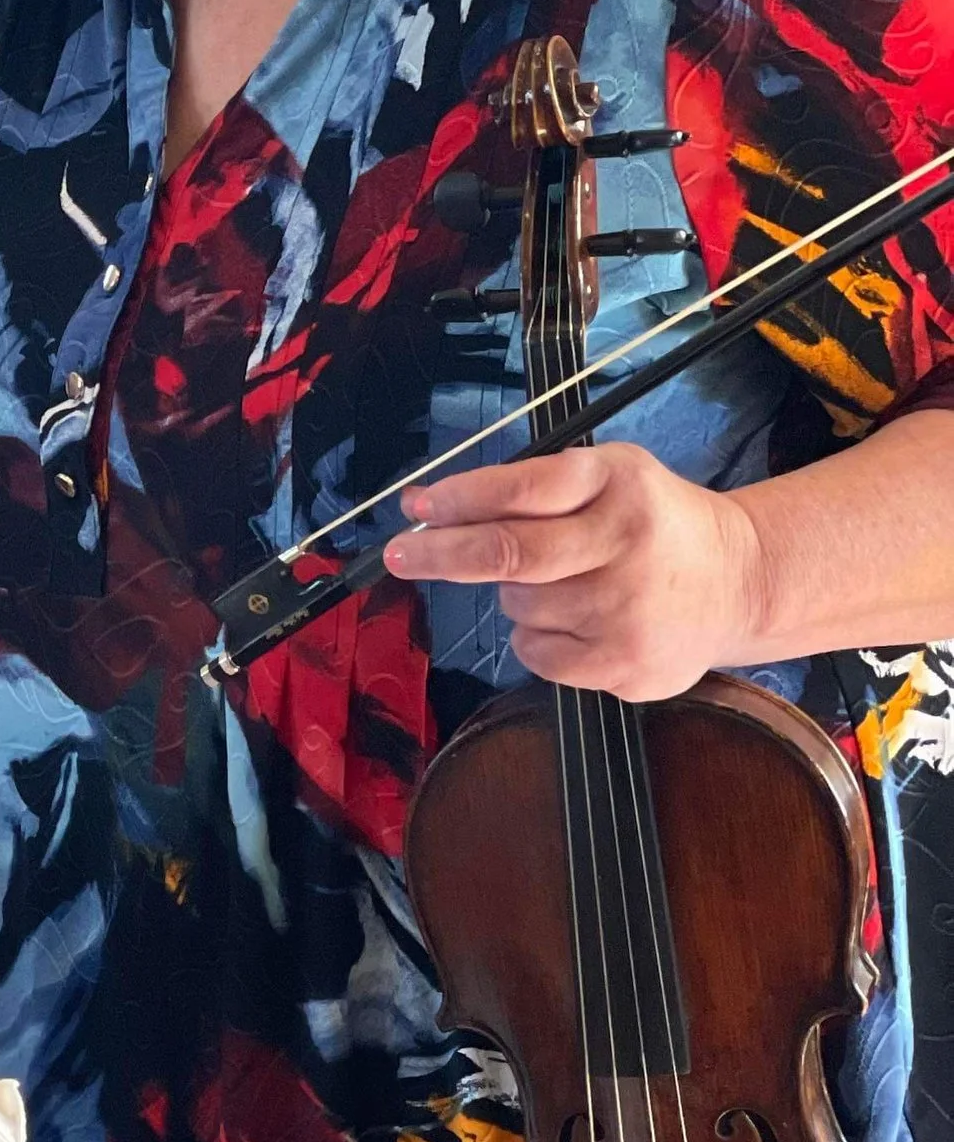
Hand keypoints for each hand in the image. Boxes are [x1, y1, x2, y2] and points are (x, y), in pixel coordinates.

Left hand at [383, 444, 770, 700]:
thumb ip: (533, 486)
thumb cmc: (654, 523)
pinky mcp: (626, 664)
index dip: (458, 498)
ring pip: (518, 606)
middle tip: (400, 555)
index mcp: (618, 483)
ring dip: (517, 595)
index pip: (520, 488)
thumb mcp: (610, 477)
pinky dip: (536, 637)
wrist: (740, 583)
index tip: (416, 506)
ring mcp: (628, 610)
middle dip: (440, 553)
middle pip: (507, 552)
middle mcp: (625, 543)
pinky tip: (575, 621)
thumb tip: (429, 508)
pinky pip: (537, 653)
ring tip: (562, 583)